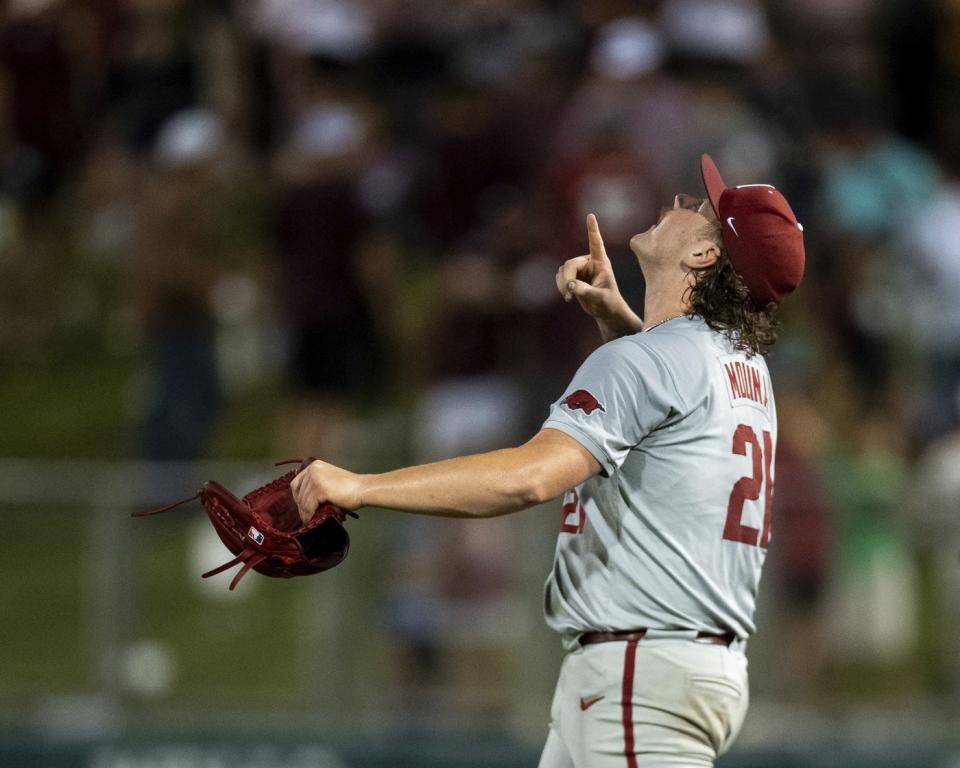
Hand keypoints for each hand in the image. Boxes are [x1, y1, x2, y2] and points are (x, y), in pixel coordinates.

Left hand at [290, 460, 363, 524]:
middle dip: (301, 507)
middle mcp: (312, 470)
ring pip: (303, 501)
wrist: (362, 489)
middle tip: (306, 516)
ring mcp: (315, 479)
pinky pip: (309, 506)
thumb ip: (316, 484)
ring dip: (305, 513)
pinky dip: (309, 515)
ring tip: (309, 520)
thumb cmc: (349, 487)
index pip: (296, 483)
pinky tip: (313, 519)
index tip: (301, 506)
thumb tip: (303, 501)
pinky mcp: (319, 490)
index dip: (297, 497)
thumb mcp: (328, 480)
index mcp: (314, 466)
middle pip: (298, 493)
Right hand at [556, 214, 641, 340]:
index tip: (590, 215)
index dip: (592, 230)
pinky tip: (567, 295)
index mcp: (601, 262)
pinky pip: (559, 276)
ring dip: (562, 284)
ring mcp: (580, 269)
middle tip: (568, 293)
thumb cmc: (608, 303)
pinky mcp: (572, 276)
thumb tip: (571, 285)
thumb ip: (586, 291)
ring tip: (569, 297)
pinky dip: (560, 286)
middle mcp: (590, 262)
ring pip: (563, 270)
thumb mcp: (600, 298)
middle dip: (567, 278)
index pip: (596, 243)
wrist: (605, 311)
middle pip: (571, 264)